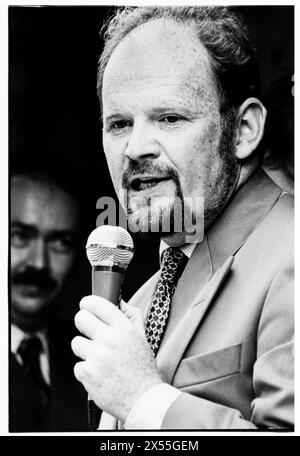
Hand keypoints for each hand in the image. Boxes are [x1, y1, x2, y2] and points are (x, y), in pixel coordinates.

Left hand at [71, 295, 162, 421]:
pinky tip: (100, 375)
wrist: (143, 399)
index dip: (88, 303)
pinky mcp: (87, 373)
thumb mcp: (142, 337)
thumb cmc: (143, 368)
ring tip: (100, 359)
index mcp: (124, 328)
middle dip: (82, 322)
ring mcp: (97, 356)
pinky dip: (87, 371)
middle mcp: (110, 339)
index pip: (98, 304)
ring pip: (76, 343)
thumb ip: (131, 316)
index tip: (86, 305)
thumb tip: (118, 300)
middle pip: (81, 318)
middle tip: (88, 330)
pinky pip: (78, 365)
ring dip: (85, 350)